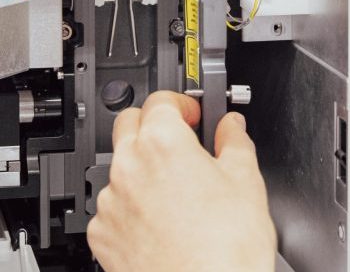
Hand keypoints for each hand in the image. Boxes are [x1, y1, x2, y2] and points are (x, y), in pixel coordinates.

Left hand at [87, 91, 276, 271]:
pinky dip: (130, 208)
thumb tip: (231, 127)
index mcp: (162, 143)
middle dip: (153, 126)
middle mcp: (128, 166)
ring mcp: (110, 202)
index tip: (194, 116)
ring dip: (141, 169)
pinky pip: (111, 208)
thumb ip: (235, 142)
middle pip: (129, 124)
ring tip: (176, 194)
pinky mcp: (101, 234)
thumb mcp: (247, 182)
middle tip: (180, 143)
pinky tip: (159, 224)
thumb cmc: (226, 250)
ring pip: (119, 168)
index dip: (183, 104)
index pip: (162, 100)